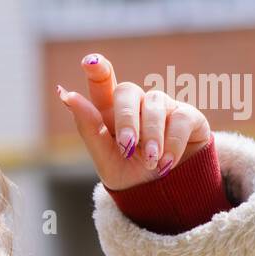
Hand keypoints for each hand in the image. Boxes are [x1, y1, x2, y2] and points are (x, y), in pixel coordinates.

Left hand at [56, 53, 212, 190]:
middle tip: (127, 147)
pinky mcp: (188, 116)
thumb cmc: (128, 172)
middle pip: (127, 91)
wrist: (163, 194)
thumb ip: (88, 128)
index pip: (102, 82)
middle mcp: (136, 103)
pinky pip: (180, 119)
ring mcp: (162, 106)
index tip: (90, 62)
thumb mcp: (104, 158)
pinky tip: (166, 163)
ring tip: (149, 162)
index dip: (97, 69)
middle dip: (126, 120)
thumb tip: (66, 94)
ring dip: (151, 136)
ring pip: (155, 106)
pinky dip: (172, 144)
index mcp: (109, 111)